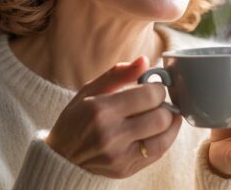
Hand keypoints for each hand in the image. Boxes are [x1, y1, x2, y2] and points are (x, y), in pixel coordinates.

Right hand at [45, 56, 181, 177]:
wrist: (61, 157)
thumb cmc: (76, 119)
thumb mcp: (90, 91)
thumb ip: (118, 74)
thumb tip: (145, 61)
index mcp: (101, 110)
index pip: (150, 95)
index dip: (158, 88)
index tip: (153, 86)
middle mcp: (111, 135)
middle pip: (161, 117)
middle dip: (165, 105)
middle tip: (158, 102)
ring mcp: (119, 156)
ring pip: (164, 138)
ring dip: (170, 123)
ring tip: (163, 114)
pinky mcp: (126, 169)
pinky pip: (158, 153)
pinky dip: (165, 138)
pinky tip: (159, 130)